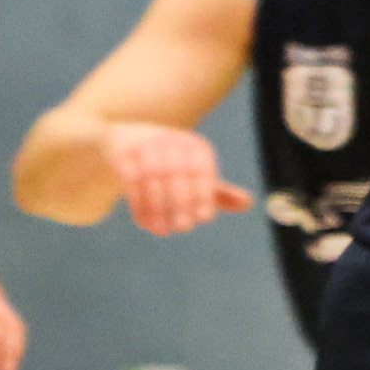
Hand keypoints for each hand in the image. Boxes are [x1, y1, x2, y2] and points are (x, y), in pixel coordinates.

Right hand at [102, 124, 251, 236]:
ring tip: (163, 230)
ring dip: (158, 208)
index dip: (204, 194)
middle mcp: (170, 139)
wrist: (122, 142)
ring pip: (152, 179)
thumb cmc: (168, 163)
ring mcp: (144, 142)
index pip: (203, 169)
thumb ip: (217, 191)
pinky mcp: (121, 150)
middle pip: (178, 174)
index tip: (204, 218)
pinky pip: (130, 180)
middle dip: (181, 204)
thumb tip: (248, 203)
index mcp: (193, 144)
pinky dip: (139, 204)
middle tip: (183, 228)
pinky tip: (144, 223)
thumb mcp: (193, 175)